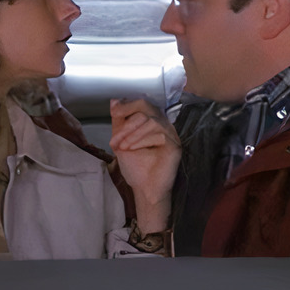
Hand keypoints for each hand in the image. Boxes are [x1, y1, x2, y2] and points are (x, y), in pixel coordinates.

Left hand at [110, 98, 180, 232]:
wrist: (144, 189)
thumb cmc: (135, 167)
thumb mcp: (121, 140)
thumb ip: (119, 122)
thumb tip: (114, 101)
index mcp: (152, 122)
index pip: (143, 104)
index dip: (128, 105)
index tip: (114, 111)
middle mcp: (164, 125)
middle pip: (147, 108)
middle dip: (127, 122)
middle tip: (115, 138)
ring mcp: (171, 134)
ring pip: (151, 121)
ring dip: (132, 134)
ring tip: (122, 147)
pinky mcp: (175, 145)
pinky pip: (159, 134)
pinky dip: (142, 141)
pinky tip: (133, 150)